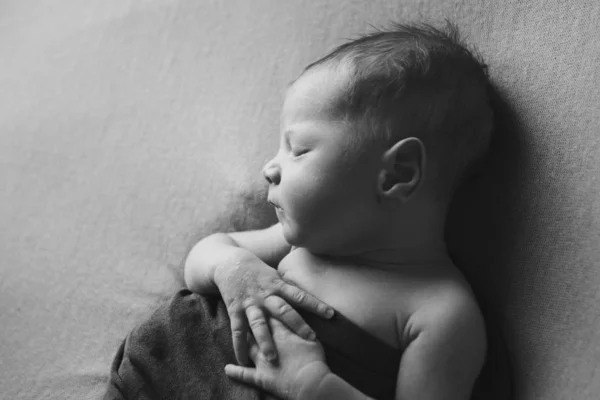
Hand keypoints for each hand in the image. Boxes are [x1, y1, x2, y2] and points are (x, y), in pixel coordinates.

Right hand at [214, 259, 333, 365]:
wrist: (229, 263)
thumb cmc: (258, 271)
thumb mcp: (276, 275)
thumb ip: (289, 288)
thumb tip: (310, 298)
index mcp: (277, 285)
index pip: (300, 295)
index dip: (315, 304)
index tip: (331, 314)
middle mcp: (265, 295)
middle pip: (283, 310)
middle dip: (297, 325)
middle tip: (311, 338)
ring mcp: (249, 303)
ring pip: (259, 324)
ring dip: (266, 341)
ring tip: (273, 358)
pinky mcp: (234, 310)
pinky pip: (237, 331)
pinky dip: (240, 347)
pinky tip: (243, 361)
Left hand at [225, 318, 329, 399]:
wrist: (309, 382)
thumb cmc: (313, 359)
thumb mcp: (312, 339)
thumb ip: (303, 327)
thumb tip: (302, 321)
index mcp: (279, 329)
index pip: (268, 315)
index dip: (265, 308)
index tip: (261, 303)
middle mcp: (266, 341)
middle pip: (254, 326)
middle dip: (251, 320)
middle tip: (245, 313)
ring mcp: (260, 359)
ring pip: (246, 346)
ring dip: (242, 341)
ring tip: (237, 338)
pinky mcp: (259, 377)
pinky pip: (244, 374)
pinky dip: (236, 372)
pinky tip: (228, 369)